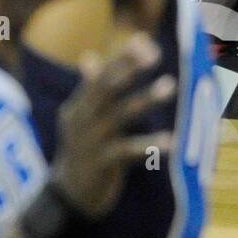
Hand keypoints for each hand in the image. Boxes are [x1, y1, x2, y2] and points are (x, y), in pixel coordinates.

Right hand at [47, 33, 174, 218]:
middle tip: (154, 53)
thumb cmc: (81, 152)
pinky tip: (170, 140)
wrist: (67, 196)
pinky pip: (127, 151)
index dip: (122, 58)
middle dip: (130, 69)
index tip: (144, 40)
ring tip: (170, 85)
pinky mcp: (100, 164)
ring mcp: (90, 141)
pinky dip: (148, 144)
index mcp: (78, 106)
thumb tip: (89, 56)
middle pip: (106, 88)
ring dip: (145, 98)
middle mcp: (81, 119)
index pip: (100, 75)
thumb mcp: (80, 119)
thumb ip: (89, 90)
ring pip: (120, 114)